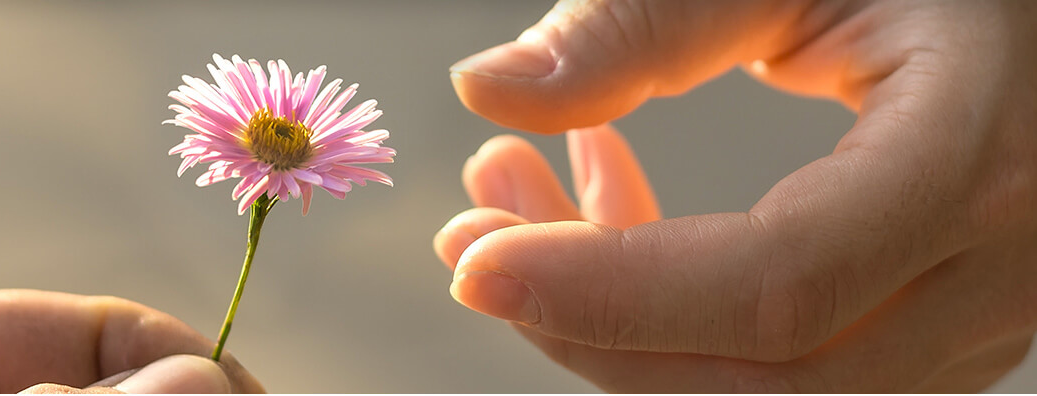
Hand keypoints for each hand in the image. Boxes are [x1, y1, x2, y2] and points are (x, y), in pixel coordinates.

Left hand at [436, 0, 1036, 391]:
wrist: (1028, 3)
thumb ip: (643, 18)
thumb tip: (486, 89)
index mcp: (978, 162)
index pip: (775, 285)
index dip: (608, 292)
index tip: (475, 261)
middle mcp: (1001, 270)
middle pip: (765, 371)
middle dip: (588, 318)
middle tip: (471, 226)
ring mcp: (980, 315)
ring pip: (771, 383)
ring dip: (620, 315)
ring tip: (522, 189)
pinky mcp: (942, 320)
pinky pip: (791, 357)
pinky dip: (675, 307)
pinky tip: (612, 202)